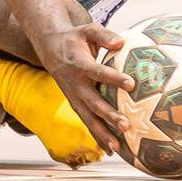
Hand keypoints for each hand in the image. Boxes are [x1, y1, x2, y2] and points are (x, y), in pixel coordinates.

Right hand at [36, 22, 134, 154]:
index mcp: (80, 64)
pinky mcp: (75, 104)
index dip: (114, 78)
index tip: (131, 84)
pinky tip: (111, 150)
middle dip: (109, 115)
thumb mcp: (88, 30)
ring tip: (118, 148)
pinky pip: (87, 122)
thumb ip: (105, 35)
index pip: (98, 72)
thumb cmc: (75, 38)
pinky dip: (97, 137)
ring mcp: (74, 96)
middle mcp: (75, 84)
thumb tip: (121, 42)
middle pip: (93, 102)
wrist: (50, 48)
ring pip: (88, 118)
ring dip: (102, 134)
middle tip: (126, 125)